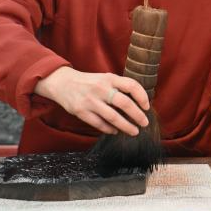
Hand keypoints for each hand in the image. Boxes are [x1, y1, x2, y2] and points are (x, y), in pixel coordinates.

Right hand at [34, 67, 149, 135]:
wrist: (63, 83)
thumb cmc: (89, 82)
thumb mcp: (104, 78)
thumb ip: (119, 87)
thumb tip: (138, 103)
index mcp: (109, 78)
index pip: (131, 85)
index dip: (142, 97)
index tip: (147, 107)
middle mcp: (101, 89)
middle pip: (124, 103)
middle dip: (137, 115)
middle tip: (144, 123)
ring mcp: (90, 101)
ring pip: (113, 117)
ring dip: (126, 126)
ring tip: (134, 131)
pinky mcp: (81, 111)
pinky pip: (100, 124)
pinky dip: (110, 129)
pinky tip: (116, 131)